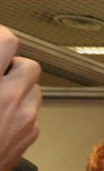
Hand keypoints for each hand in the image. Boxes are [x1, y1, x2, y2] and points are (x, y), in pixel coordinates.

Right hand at [0, 27, 41, 170]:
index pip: (7, 42)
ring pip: (34, 89)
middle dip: (13, 66)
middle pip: (29, 66)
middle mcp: (8, 99)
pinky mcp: (31, 133)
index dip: (1, 37)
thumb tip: (1, 68)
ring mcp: (24, 118)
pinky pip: (32, 111)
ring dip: (19, 88)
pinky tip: (0, 117)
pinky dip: (20, 109)